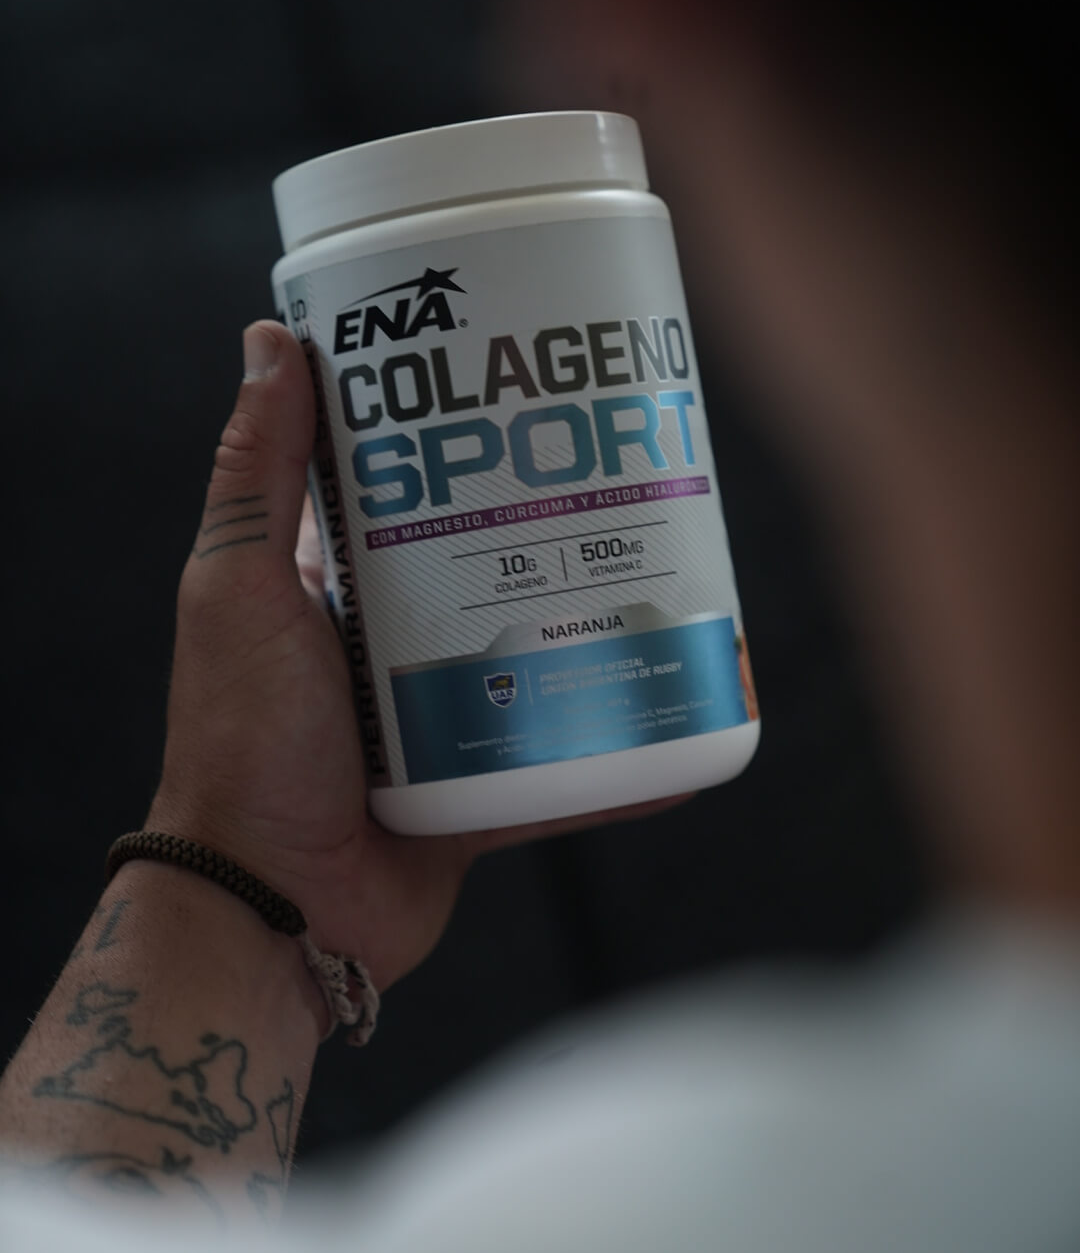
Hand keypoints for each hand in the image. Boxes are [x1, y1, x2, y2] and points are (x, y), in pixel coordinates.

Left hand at [152, 322, 687, 990]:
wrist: (270, 911)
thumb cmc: (239, 743)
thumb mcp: (239, 588)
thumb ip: (256, 475)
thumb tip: (271, 342)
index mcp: (335, 582)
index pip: (405, 482)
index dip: (458, 433)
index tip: (520, 385)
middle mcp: (392, 639)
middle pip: (488, 559)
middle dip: (552, 518)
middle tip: (621, 467)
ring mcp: (441, 713)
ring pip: (538, 651)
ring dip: (598, 622)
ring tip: (669, 574)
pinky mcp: (482, 785)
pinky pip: (567, 759)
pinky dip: (624, 749)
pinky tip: (690, 722)